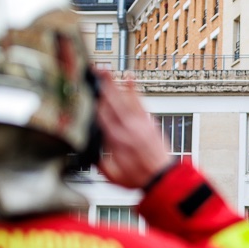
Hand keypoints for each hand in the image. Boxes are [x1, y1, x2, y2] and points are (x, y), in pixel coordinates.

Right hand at [93, 69, 172, 188]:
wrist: (163, 177)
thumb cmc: (140, 177)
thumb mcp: (113, 177)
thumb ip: (99, 164)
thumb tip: (88, 154)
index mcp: (116, 141)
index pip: (101, 116)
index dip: (93, 102)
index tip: (85, 90)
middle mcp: (128, 129)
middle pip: (112, 103)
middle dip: (103, 86)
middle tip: (94, 71)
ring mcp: (140, 124)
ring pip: (125, 99)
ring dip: (116, 83)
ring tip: (107, 70)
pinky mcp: (149, 122)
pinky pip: (140, 102)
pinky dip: (134, 90)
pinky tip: (130, 78)